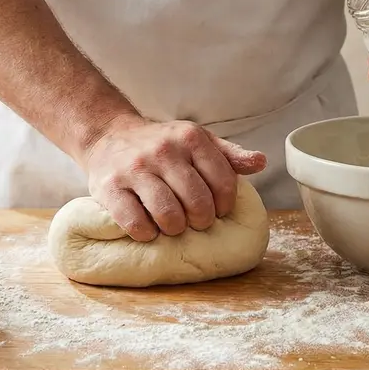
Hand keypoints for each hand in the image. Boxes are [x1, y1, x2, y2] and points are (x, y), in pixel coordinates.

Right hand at [81, 115, 267, 241]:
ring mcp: (135, 169)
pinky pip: (135, 222)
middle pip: (197, 201)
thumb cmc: (161, 144)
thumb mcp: (197, 140)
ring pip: (168, 214)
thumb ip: (229, 154)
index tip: (217, 210)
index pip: (222, 181)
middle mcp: (163, 150)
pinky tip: (149, 228)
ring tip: (173, 226)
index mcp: (191, 138)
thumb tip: (260, 162)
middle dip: (201, 220)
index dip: (224, 204)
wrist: (108, 136)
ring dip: (175, 228)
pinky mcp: (110, 187)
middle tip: (195, 221)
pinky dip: (146, 233)